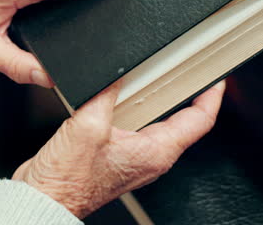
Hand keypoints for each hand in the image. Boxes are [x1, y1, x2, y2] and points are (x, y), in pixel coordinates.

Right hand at [12, 81, 224, 217]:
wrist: (44, 197)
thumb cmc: (67, 178)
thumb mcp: (88, 125)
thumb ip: (106, 93)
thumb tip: (116, 71)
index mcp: (156, 152)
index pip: (199, 121)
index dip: (212, 95)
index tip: (218, 77)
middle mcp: (150, 157)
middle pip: (182, 119)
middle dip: (186, 90)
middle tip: (188, 65)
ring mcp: (134, 157)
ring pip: (157, 121)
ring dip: (156, 97)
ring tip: (156, 73)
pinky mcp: (117, 155)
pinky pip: (135, 125)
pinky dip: (132, 106)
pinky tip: (118, 93)